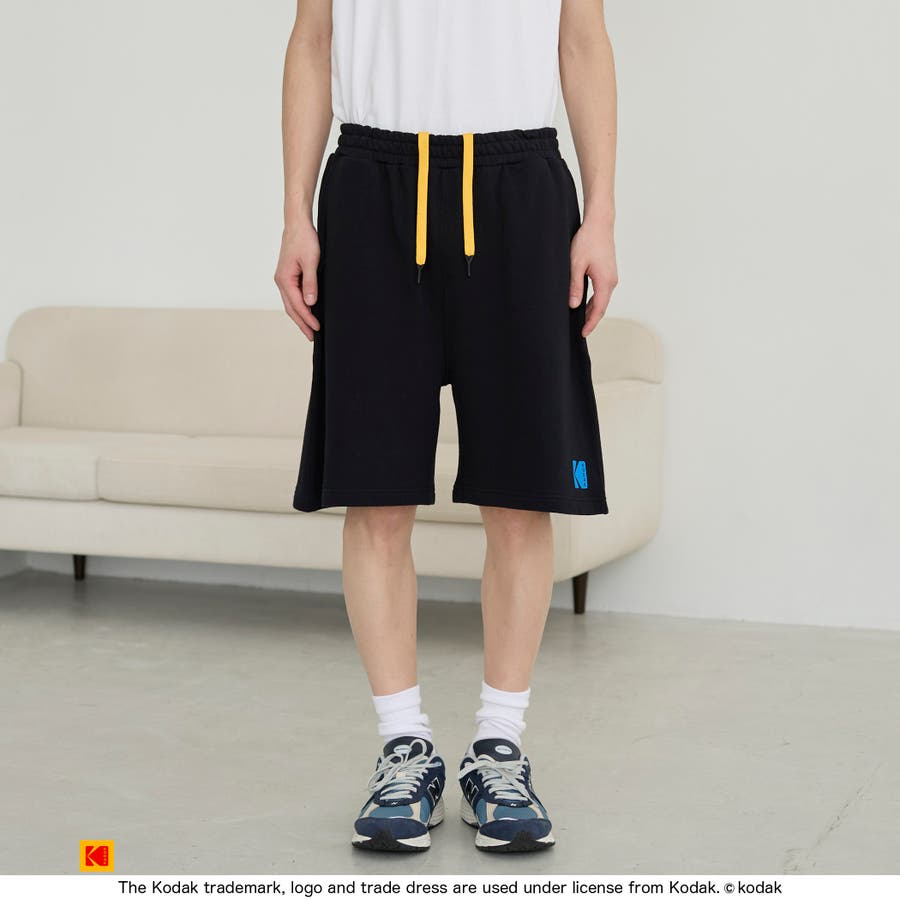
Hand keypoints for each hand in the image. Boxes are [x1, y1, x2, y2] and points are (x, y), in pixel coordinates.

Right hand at [274, 220, 321, 340]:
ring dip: (300, 317)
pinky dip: (298, 307)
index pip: (297, 305)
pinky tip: (306, 311)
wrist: (297, 225)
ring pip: (290, 304)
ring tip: (309, 329)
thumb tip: (310, 303)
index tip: (317, 328)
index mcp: (284, 279)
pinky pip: (292, 296)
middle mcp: (281, 281)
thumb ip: (311, 283)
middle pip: (291, 309)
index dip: (307, 318)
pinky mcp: (287, 276)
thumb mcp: (311, 262)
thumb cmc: (304, 240)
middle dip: (302, 324)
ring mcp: (283, 279)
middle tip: (312, 337)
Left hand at [568, 216, 617, 337]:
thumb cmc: (587, 240)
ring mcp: (612, 276)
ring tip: (580, 320)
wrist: (599, 223)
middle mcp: (612, 281)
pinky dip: (594, 300)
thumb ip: (575, 286)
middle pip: (601, 307)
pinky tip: (584, 303)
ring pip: (601, 299)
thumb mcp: (576, 264)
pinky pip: (602, 291)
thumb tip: (573, 305)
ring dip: (592, 310)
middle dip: (591, 320)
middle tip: (579, 331)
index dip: (590, 323)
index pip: (598, 310)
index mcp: (605, 282)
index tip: (583, 334)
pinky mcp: (609, 271)